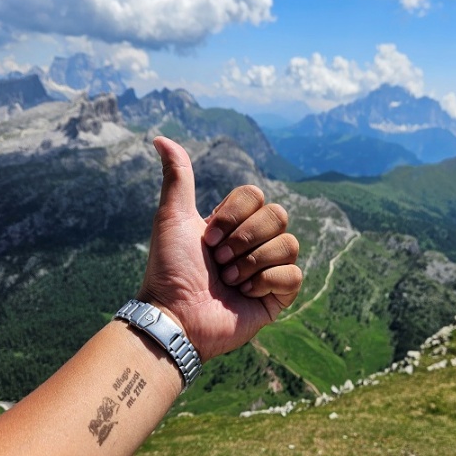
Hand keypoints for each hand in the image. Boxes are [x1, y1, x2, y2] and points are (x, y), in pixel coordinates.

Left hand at [136, 137, 302, 360]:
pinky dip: (266, 282)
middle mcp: (254, 243)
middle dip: (244, 239)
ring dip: (252, 262)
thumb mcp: (171, 217)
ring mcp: (268, 270)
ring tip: (229, 281)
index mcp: (233, 223)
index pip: (257, 195)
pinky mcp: (279, 296)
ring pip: (289, 243)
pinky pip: (294, 274)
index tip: (207, 239)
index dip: (234, 215)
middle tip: (219, 262)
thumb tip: (161, 138)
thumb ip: (177, 177)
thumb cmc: (169, 270)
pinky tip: (245, 295)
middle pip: (278, 215)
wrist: (177, 316)